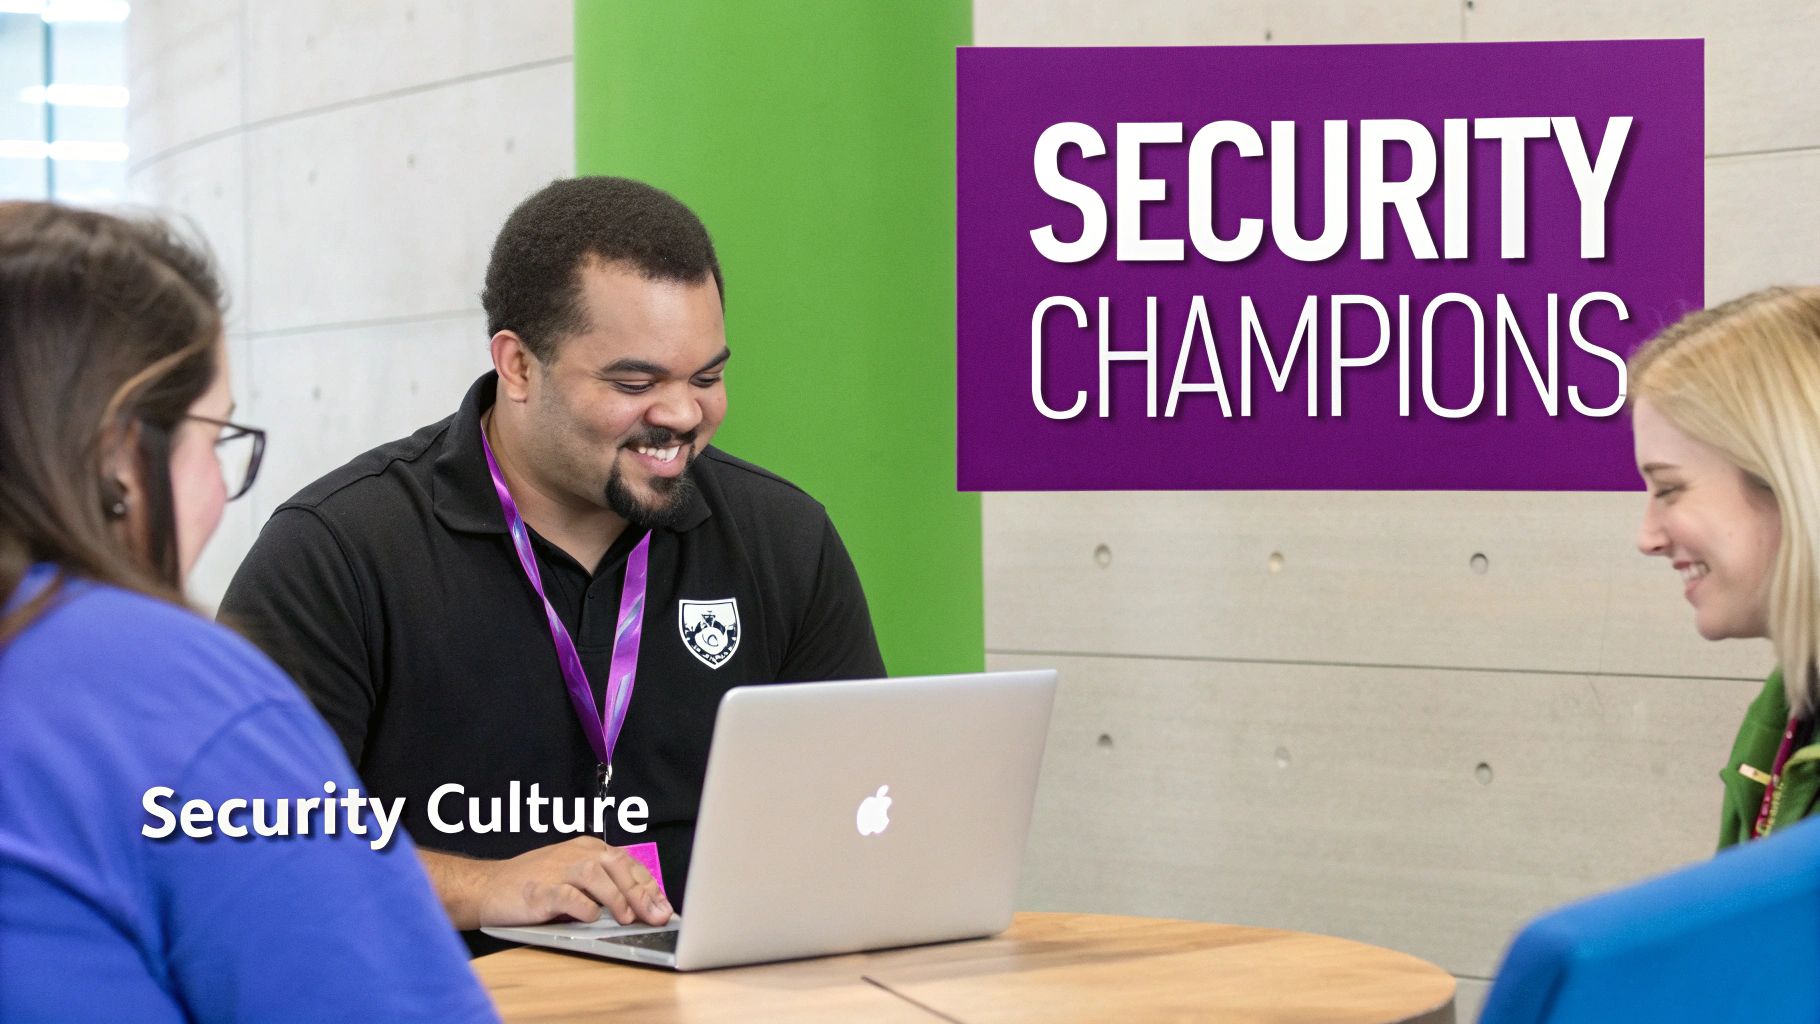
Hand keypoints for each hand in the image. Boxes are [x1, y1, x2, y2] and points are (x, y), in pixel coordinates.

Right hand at [422, 839, 671, 929]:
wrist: (487, 887)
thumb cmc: (533, 884)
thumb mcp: (572, 876)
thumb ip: (602, 885)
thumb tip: (641, 908)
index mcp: (587, 848)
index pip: (628, 863)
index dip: (649, 886)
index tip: (665, 907)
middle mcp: (575, 854)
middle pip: (617, 865)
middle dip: (641, 892)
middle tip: (657, 916)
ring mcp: (555, 870)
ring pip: (595, 875)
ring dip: (616, 897)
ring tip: (628, 918)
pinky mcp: (538, 889)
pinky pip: (566, 895)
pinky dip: (582, 906)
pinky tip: (592, 918)